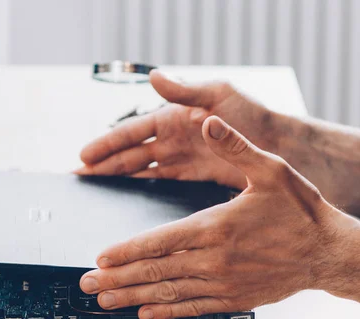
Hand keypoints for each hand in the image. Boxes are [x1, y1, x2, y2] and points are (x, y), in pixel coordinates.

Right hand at [75, 70, 282, 189]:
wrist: (282, 147)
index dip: (107, 144)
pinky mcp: (192, 177)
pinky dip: (141, 189)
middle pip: (131, 154)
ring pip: (141, 170)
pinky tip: (126, 200)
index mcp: (175, 115)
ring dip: (117, 179)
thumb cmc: (254, 115)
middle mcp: (173, 137)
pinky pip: (159, 183)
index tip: (83, 157)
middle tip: (78, 178)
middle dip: (104, 165)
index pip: (133, 131)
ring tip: (93, 191)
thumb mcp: (220, 94)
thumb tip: (153, 77)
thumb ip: (186, 90)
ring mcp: (181, 158)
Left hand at [79, 117, 356, 318]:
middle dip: (117, 279)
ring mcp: (223, 284)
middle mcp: (214, 260)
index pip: (159, 241)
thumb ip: (235, 148)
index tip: (101, 257)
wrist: (328, 252)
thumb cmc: (301, 213)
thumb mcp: (271, 170)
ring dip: (133, 298)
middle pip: (155, 271)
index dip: (126, 250)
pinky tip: (147, 313)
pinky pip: (193, 309)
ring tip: (106, 302)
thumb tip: (209, 123)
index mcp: (216, 227)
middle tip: (89, 284)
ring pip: (168, 293)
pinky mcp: (233, 299)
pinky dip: (167, 312)